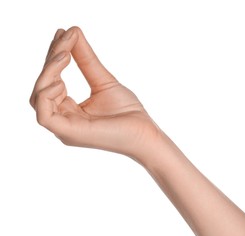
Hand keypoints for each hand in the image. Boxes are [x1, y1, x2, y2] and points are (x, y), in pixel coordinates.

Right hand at [30, 27, 159, 158]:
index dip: (54, 58)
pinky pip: (44, 116)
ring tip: (65, 55)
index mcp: (70, 111)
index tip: (64, 33)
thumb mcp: (102, 80)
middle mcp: (63, 120)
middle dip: (51, 61)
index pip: (51, 82)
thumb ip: (85, 59)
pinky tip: (61, 81)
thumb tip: (72, 32)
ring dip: (48, 73)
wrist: (144, 132)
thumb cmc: (127, 112)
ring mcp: (65, 128)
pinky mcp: (69, 133)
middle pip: (41, 88)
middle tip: (65, 39)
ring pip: (39, 98)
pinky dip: (46, 95)